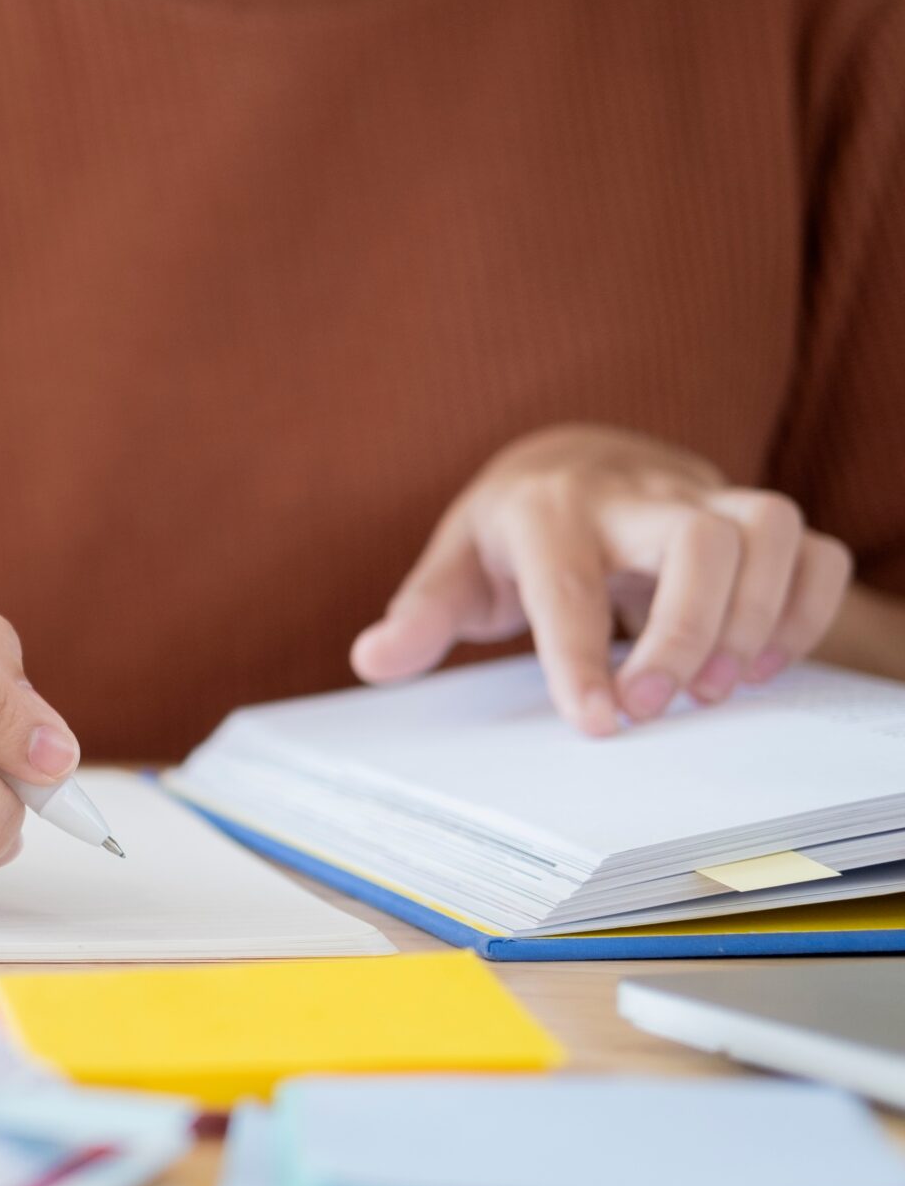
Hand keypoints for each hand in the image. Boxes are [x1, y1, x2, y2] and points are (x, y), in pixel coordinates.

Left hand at [352, 424, 853, 734]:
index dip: (582, 656)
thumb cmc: (510, 532)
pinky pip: (812, 548)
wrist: (570, 460)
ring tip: (722, 688)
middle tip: (663, 708)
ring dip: (758, 615)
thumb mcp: (455, 566)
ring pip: (767, 525)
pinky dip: (807, 610)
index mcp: (545, 510)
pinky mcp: (749, 516)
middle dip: (690, 629)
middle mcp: (631, 495)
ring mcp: (701, 497)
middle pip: (697, 537)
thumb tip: (372, 660)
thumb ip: (420, 616)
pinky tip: (763, 666)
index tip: (601, 725)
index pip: (569, 580)